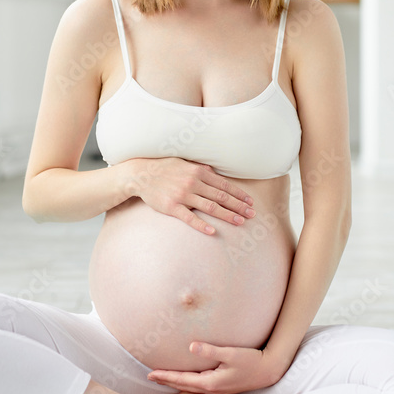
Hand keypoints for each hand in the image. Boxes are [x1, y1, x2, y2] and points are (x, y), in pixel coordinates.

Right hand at [126, 158, 255, 235]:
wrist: (141, 175)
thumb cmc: (164, 168)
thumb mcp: (184, 163)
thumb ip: (200, 169)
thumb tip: (214, 172)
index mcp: (198, 172)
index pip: (224, 184)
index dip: (239, 194)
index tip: (250, 202)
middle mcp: (193, 183)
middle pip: (221, 196)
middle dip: (239, 206)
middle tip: (252, 214)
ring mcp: (183, 195)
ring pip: (210, 206)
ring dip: (227, 215)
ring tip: (240, 222)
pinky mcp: (172, 207)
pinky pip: (190, 218)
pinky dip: (202, 225)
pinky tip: (213, 231)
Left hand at [146, 342, 282, 393]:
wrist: (269, 371)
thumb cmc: (251, 360)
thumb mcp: (231, 354)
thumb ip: (210, 351)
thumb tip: (190, 347)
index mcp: (210, 382)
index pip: (181, 380)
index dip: (165, 376)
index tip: (150, 374)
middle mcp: (211, 389)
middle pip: (182, 386)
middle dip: (166, 381)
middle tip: (149, 377)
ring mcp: (217, 389)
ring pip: (189, 387)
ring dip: (175, 383)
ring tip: (163, 378)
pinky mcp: (222, 386)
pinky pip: (198, 386)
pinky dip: (187, 383)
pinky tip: (185, 380)